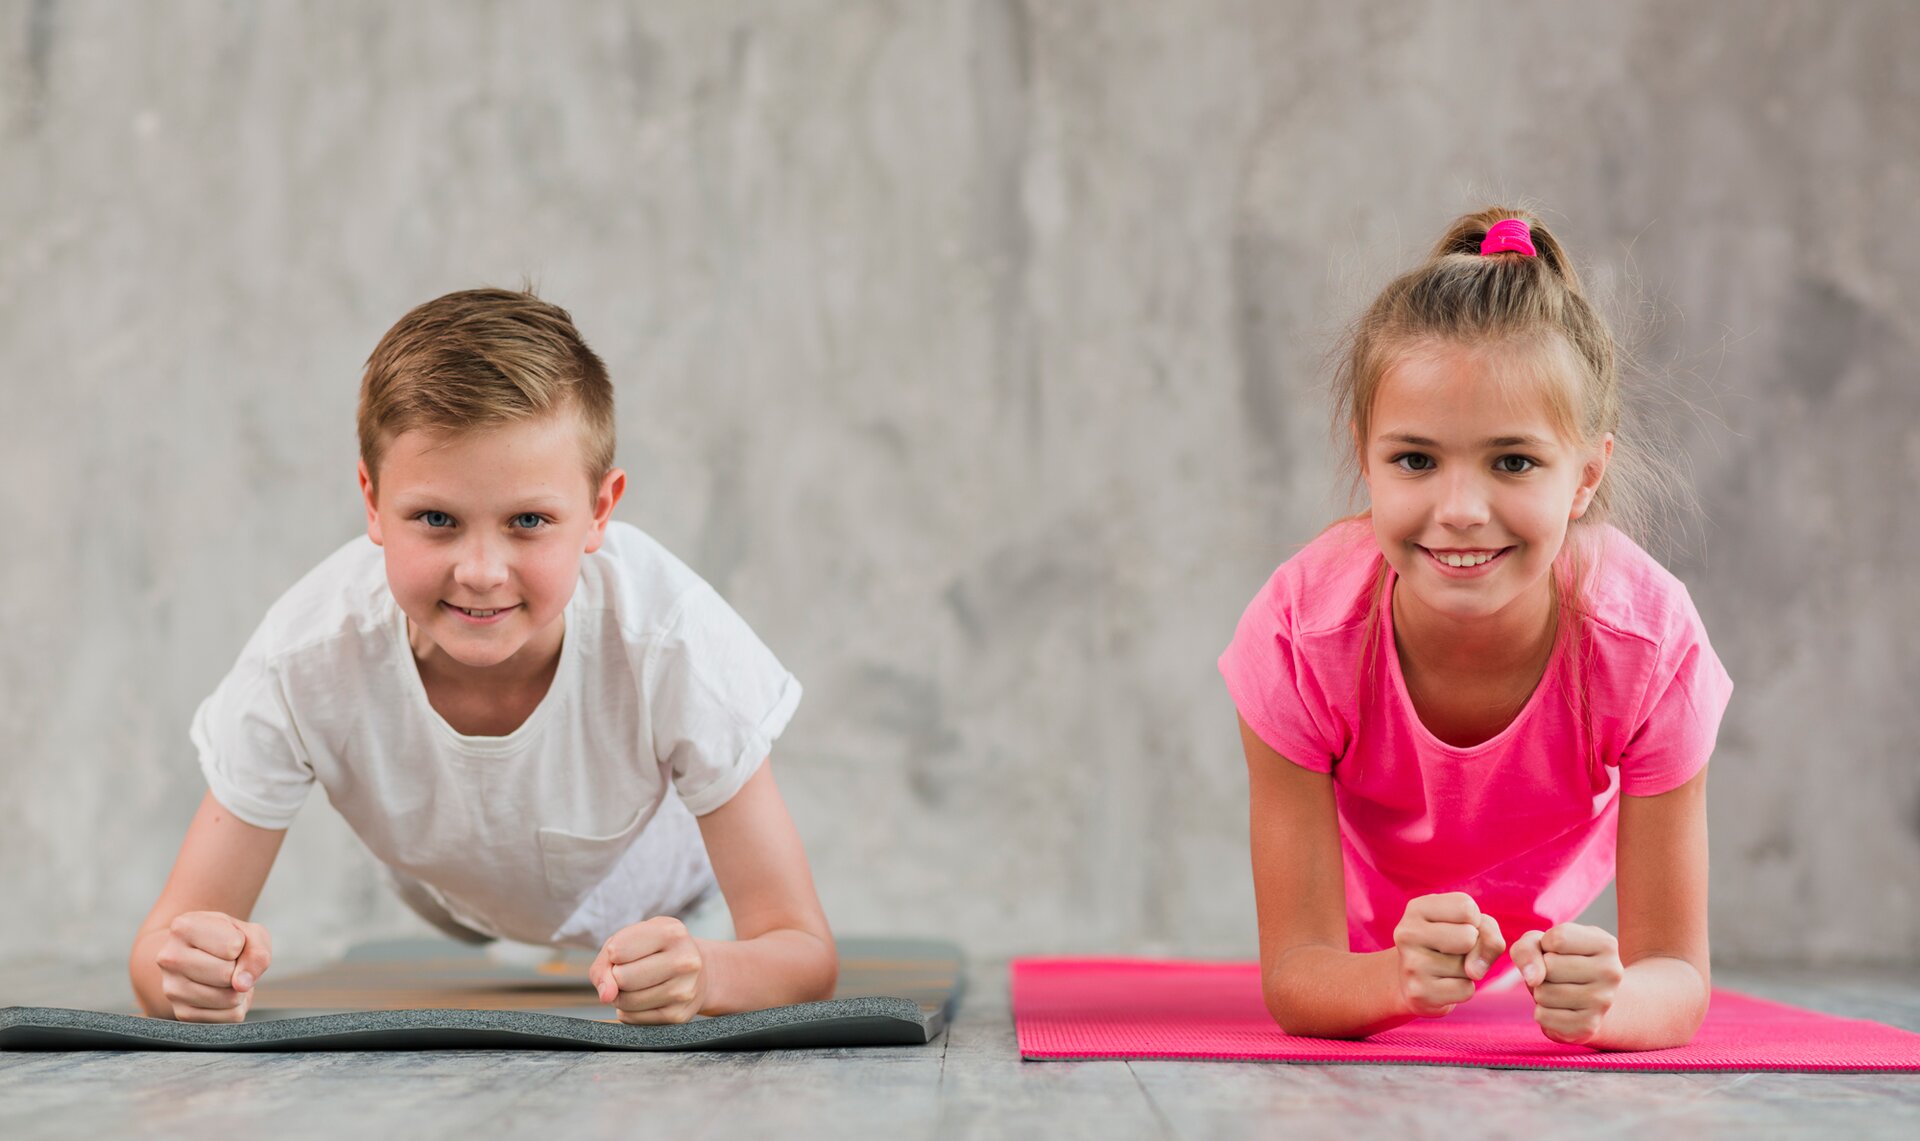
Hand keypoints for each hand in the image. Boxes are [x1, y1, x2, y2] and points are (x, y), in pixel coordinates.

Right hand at [153, 911, 271, 1022]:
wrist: (199, 955)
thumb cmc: (227, 939)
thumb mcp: (249, 933)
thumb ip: (257, 952)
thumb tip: (241, 985)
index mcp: (183, 927)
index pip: (233, 946)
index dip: (242, 944)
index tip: (229, 941)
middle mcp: (169, 958)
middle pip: (226, 974)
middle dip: (239, 969)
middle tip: (228, 962)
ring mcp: (172, 989)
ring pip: (228, 998)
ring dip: (239, 990)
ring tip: (226, 977)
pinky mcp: (181, 1013)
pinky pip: (227, 1018)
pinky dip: (234, 1006)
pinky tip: (221, 992)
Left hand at [589, 916, 708, 1024]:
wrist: (700, 972)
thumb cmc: (656, 951)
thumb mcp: (632, 938)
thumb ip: (605, 961)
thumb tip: (606, 996)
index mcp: (672, 932)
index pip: (616, 951)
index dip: (613, 954)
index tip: (628, 952)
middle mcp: (684, 961)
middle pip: (622, 978)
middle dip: (617, 977)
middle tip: (631, 971)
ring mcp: (684, 990)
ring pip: (626, 1001)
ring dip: (621, 996)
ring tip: (637, 985)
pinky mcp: (679, 1015)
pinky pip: (633, 1018)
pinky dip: (630, 1011)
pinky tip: (645, 999)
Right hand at [1392, 892, 1505, 1017]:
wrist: (1414, 980)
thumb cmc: (1451, 944)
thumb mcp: (1472, 925)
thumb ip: (1488, 933)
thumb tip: (1475, 972)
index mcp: (1417, 908)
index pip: (1466, 907)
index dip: (1474, 921)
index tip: (1456, 927)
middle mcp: (1407, 933)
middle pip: (1468, 936)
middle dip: (1472, 947)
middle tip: (1453, 950)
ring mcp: (1410, 964)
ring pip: (1468, 967)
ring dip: (1467, 970)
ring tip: (1445, 967)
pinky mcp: (1419, 992)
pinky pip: (1465, 990)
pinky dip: (1463, 989)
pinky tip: (1443, 984)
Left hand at [1509, 923, 1624, 1044]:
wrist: (1585, 999)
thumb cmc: (1559, 962)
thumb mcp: (1540, 943)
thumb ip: (1528, 949)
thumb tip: (1534, 978)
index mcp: (1605, 944)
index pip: (1557, 939)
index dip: (1546, 945)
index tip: (1558, 952)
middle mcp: (1611, 972)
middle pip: (1550, 966)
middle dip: (1542, 970)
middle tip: (1557, 975)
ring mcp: (1603, 1002)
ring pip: (1544, 992)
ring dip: (1540, 991)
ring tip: (1558, 990)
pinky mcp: (1589, 1026)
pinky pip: (1543, 1016)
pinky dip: (1542, 1011)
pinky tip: (1559, 1008)